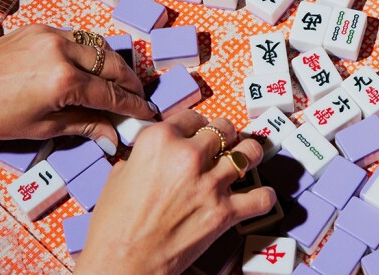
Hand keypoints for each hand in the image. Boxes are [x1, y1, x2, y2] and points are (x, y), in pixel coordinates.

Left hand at [0, 25, 156, 154]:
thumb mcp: (41, 128)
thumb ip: (84, 126)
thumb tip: (114, 137)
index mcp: (62, 80)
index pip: (111, 94)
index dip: (133, 106)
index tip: (147, 114)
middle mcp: (61, 50)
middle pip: (112, 64)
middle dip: (129, 83)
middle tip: (138, 99)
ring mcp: (49, 34)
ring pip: (98, 45)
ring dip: (113, 64)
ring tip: (119, 83)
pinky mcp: (38, 28)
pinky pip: (77, 37)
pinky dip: (91, 51)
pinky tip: (92, 67)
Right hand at [76, 111, 275, 274]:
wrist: (122, 264)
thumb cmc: (114, 227)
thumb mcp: (119, 176)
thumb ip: (143, 157)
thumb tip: (155, 155)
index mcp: (159, 141)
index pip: (191, 117)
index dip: (197, 124)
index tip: (199, 130)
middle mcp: (188, 156)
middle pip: (223, 129)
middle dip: (225, 135)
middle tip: (224, 142)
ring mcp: (210, 184)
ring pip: (249, 153)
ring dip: (250, 154)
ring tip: (248, 157)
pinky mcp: (224, 212)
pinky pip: (261, 197)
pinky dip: (263, 197)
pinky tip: (260, 195)